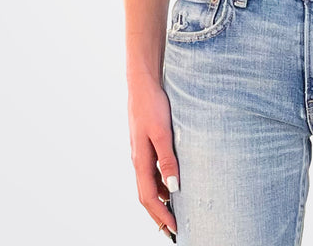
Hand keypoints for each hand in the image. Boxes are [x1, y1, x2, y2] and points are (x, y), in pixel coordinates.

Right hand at [127, 75, 179, 238]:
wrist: (142, 83)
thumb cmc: (152, 105)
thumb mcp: (163, 132)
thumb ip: (168, 159)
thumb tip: (173, 187)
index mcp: (140, 160)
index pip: (148, 197)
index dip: (160, 215)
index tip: (174, 228)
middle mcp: (138, 160)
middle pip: (146, 195)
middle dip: (158, 214)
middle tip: (173, 229)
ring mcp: (140, 152)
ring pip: (148, 184)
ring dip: (160, 200)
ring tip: (174, 211)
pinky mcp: (145, 144)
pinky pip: (151, 171)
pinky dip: (160, 184)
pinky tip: (171, 184)